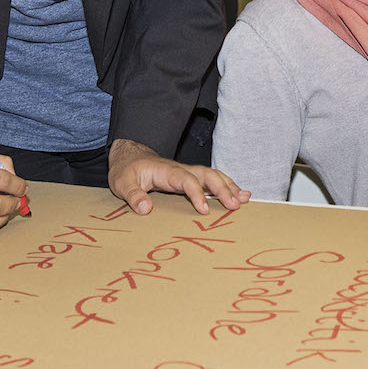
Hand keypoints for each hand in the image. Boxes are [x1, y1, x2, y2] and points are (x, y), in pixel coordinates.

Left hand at [108, 139, 249, 215]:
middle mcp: (181, 169)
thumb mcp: (122, 182)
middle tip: (235, 205)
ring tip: (245, 199)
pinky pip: (212, 180)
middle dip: (222, 189)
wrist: (130, 157)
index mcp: (166, 170)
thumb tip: (145, 208)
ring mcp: (187, 173)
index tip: (204, 210)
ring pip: (213, 176)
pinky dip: (227, 186)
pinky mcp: (190, 178)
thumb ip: (133, 195)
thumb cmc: (127, 170)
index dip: (197, 194)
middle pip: (206, 175)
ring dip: (229, 186)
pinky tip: (241, 195)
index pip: (186, 180)